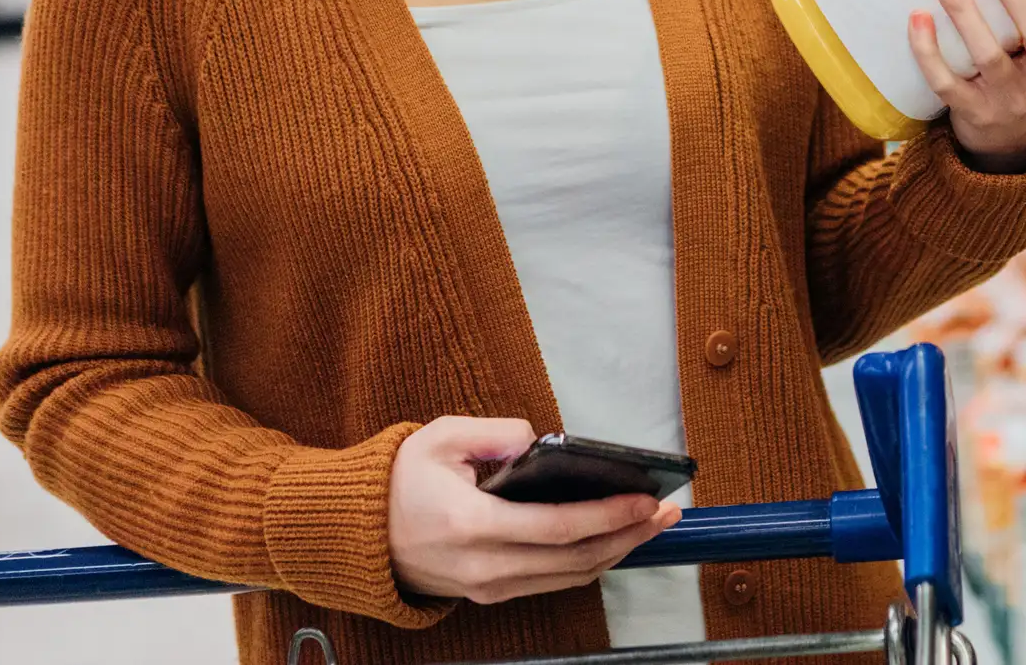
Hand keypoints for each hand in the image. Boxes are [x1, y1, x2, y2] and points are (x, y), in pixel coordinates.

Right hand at [388, 416, 680, 603]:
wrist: (358, 535)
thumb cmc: (400, 481)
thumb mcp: (440, 436)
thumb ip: (493, 431)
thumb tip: (536, 438)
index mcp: (472, 524)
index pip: (558, 527)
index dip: (608, 515)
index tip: (646, 500)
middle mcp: (484, 566)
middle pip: (575, 560)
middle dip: (629, 536)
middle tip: (667, 512)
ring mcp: (487, 587)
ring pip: (568, 577)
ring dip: (617, 552)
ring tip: (651, 525)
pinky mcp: (489, 594)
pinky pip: (551, 582)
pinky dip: (588, 563)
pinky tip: (613, 540)